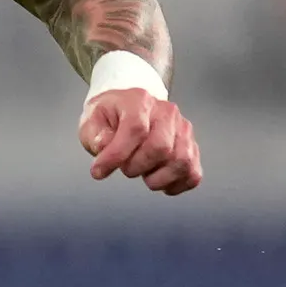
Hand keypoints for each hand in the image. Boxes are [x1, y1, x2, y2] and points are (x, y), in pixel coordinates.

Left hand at [81, 85, 202, 195]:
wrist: (129, 108)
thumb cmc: (111, 117)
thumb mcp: (92, 120)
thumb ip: (95, 134)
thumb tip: (104, 145)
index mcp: (140, 101)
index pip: (135, 129)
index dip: (116, 155)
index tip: (99, 170)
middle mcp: (167, 113)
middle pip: (160, 148)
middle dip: (136, 167)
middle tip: (125, 167)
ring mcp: (183, 131)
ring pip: (181, 162)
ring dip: (157, 178)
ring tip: (143, 172)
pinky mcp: (192, 148)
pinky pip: (193, 174)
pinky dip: (176, 185)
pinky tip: (160, 181)